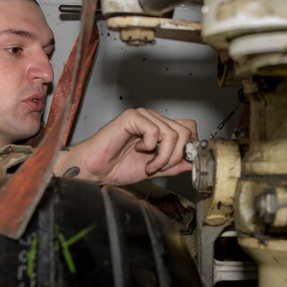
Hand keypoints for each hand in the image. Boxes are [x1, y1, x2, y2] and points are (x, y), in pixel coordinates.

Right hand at [54, 108, 196, 185]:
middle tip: (159, 167)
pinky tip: (138, 150)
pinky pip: (155, 131)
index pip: (189, 127)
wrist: (95, 169)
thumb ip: (172, 165)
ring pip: (172, 133)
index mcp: (159, 129)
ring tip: (148, 165)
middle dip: (175, 156)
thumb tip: (191, 163)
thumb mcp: (153, 170)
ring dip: (162, 156)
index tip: (180, 163)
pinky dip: (150, 147)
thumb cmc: (116, 167)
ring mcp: (143, 117)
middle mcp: (153, 120)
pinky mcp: (131, 117)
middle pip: (185, 131)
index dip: (190, 145)